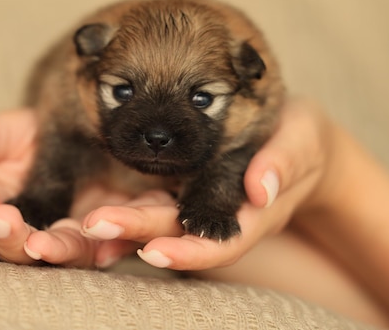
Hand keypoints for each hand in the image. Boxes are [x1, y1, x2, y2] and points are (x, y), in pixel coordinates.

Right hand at [0, 109, 134, 267]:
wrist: (90, 134)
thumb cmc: (37, 136)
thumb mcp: (5, 130)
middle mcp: (2, 230)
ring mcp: (40, 241)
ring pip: (16, 256)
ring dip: (8, 240)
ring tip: (4, 218)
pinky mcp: (81, 244)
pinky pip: (69, 255)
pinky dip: (55, 252)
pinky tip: (42, 244)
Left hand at [81, 98, 336, 269]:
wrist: (293, 135)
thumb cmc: (303, 139)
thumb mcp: (302, 142)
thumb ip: (284, 162)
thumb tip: (259, 189)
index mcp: (252, 212)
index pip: (221, 241)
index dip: (190, 251)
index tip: (156, 253)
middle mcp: (219, 212)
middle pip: (177, 231)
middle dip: (137, 232)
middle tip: (96, 226)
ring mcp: (198, 198)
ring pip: (158, 218)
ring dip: (123, 223)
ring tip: (85, 222)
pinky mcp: (184, 182)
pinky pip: (152, 197)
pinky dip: (125, 205)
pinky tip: (93, 206)